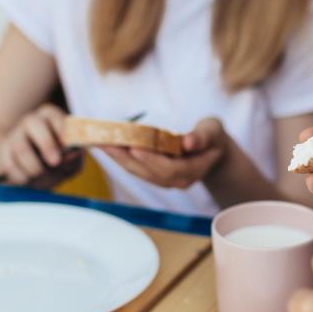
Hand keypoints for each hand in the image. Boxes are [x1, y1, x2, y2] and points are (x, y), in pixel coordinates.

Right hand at [0, 104, 83, 187]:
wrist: (36, 172)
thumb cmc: (60, 162)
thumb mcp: (73, 159)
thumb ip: (75, 157)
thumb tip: (71, 155)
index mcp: (51, 117)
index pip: (54, 115)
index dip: (61, 128)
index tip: (67, 144)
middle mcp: (31, 122)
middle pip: (33, 124)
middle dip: (46, 144)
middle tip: (56, 162)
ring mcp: (15, 136)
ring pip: (21, 148)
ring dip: (34, 168)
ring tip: (42, 177)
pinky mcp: (4, 153)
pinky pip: (9, 165)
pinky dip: (21, 177)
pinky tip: (29, 180)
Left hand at [102, 117, 226, 188]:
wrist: (213, 150)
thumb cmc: (211, 136)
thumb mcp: (212, 131)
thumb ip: (202, 136)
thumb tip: (188, 141)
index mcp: (193, 171)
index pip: (170, 169)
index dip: (152, 159)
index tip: (134, 147)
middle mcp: (178, 180)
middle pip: (148, 172)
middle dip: (126, 157)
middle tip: (107, 142)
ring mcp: (165, 180)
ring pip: (139, 172)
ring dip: (118, 158)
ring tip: (100, 142)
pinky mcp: (155, 175)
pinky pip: (136, 168)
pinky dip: (121, 157)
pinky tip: (107, 146)